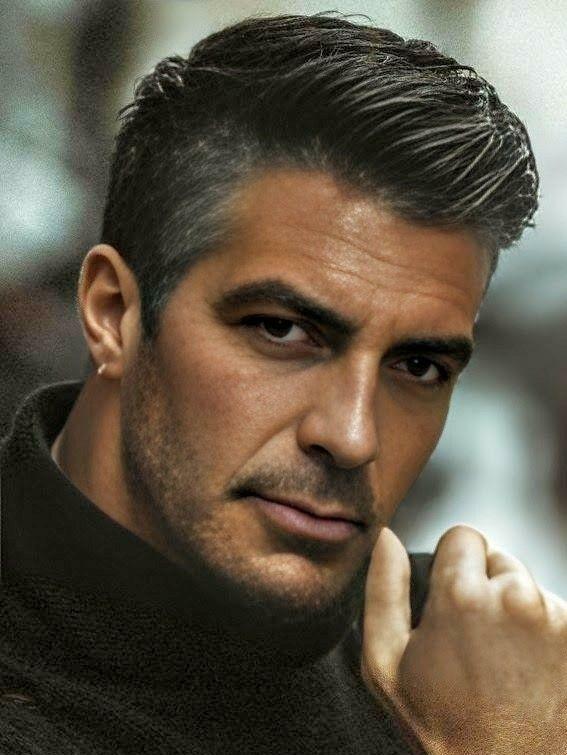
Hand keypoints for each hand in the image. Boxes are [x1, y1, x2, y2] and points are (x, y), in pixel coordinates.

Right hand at [360, 525, 566, 754]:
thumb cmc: (441, 727)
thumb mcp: (386, 662)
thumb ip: (383, 589)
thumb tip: (386, 539)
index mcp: (462, 596)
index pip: (462, 535)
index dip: (450, 563)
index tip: (447, 596)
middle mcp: (515, 598)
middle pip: (496, 557)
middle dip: (482, 584)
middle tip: (470, 635)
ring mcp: (554, 618)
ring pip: (525, 585)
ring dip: (512, 606)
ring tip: (498, 655)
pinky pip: (551, 610)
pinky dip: (538, 628)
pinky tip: (523, 665)